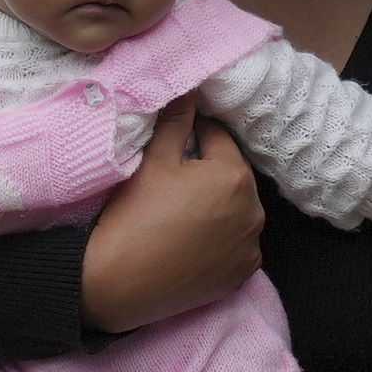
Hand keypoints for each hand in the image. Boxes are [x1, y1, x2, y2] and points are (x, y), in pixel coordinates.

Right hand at [78, 107, 261, 330]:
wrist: (117, 283)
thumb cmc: (133, 216)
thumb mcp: (153, 161)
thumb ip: (176, 121)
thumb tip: (188, 88)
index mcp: (234, 176)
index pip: (219, 138)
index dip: (194, 135)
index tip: (174, 144)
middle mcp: (253, 211)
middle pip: (232, 176)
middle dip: (209, 172)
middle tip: (174, 181)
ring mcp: (250, 246)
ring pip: (236, 210)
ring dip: (218, 205)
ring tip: (182, 212)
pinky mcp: (242, 274)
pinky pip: (236, 244)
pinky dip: (221, 239)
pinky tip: (192, 240)